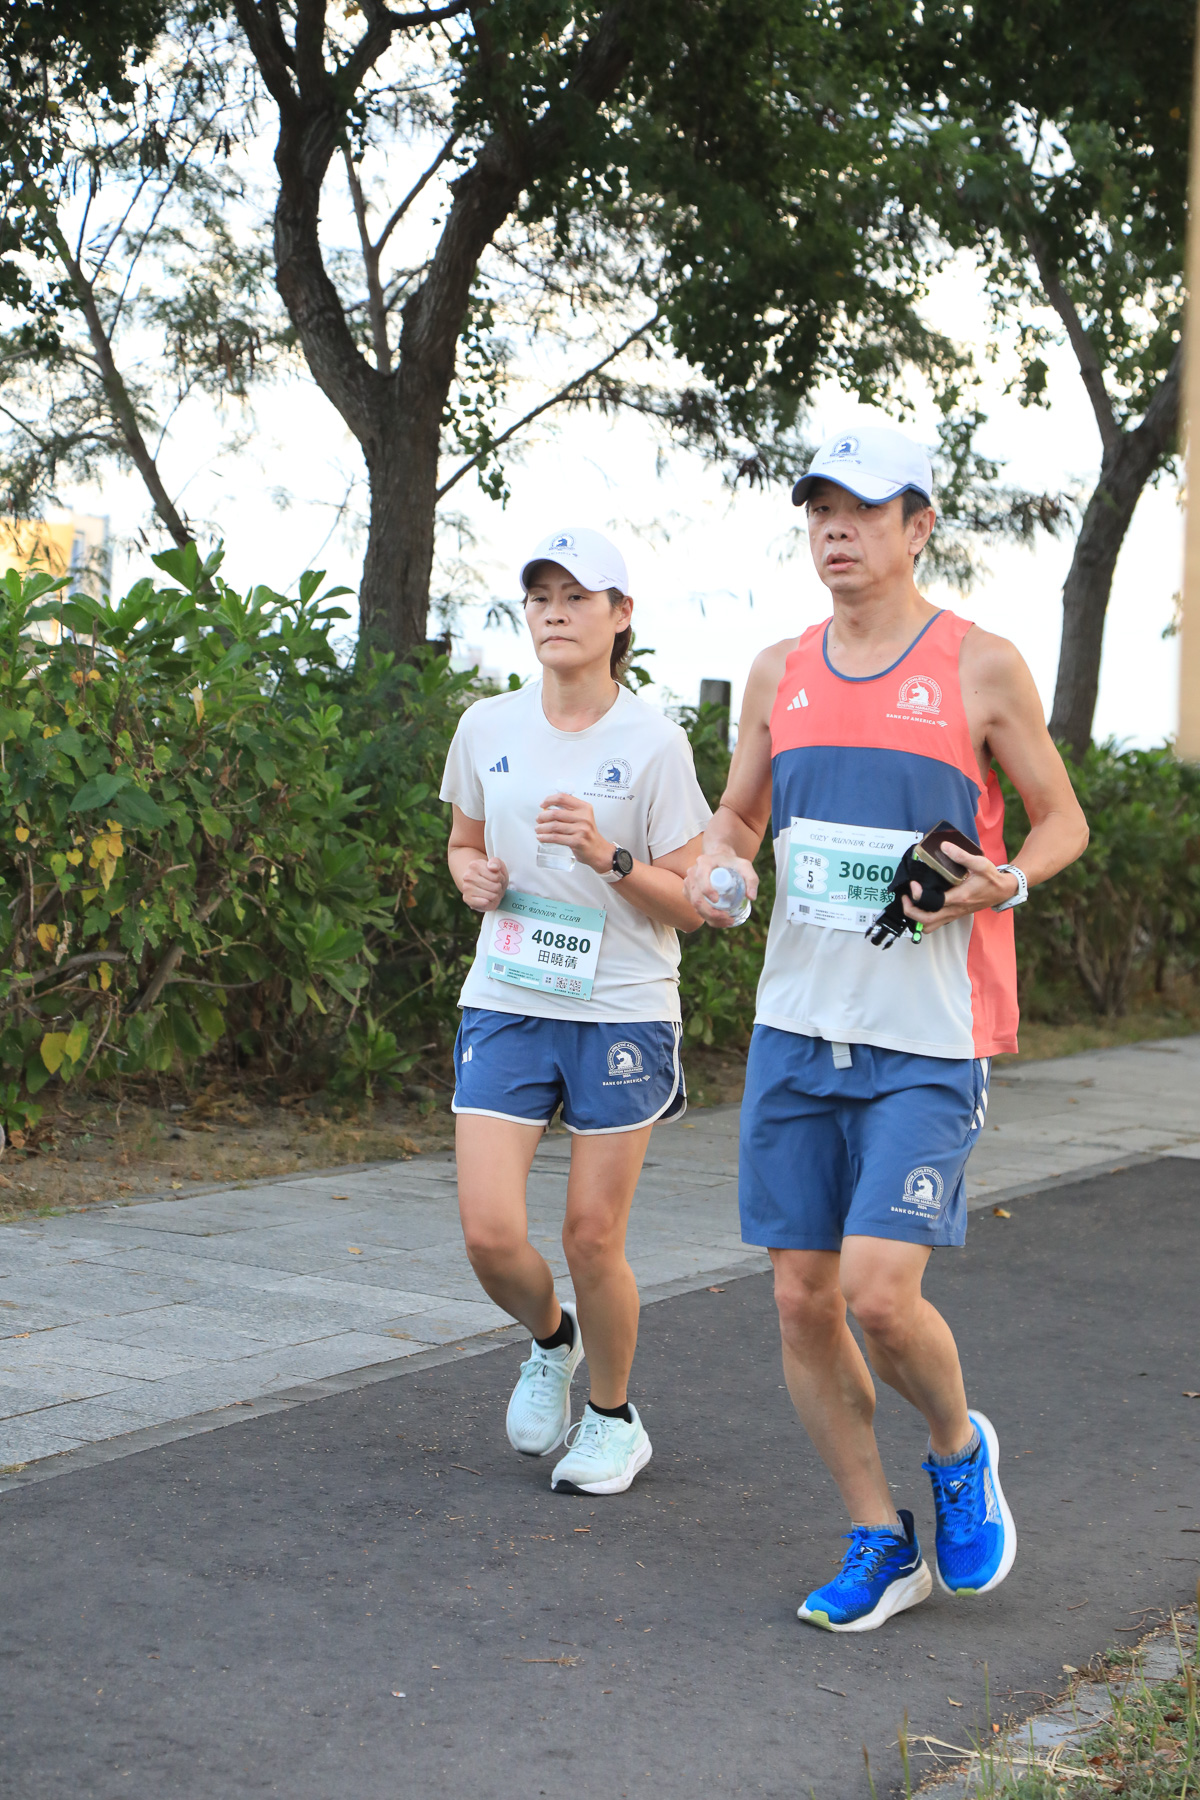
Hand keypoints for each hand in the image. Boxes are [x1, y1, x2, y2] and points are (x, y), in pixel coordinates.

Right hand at [461, 855, 508, 911]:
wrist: (481, 885)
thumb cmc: (491, 875)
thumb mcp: (498, 865)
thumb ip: (496, 862)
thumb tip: (492, 867)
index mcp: (475, 865)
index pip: (497, 877)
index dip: (500, 879)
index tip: (497, 878)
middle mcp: (468, 876)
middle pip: (495, 887)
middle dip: (498, 888)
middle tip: (495, 886)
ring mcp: (466, 888)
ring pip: (492, 896)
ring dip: (495, 896)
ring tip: (491, 892)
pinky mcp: (467, 899)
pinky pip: (485, 903)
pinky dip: (489, 903)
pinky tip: (487, 899)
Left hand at [536, 793, 613, 873]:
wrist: (598, 850)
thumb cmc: (587, 833)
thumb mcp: (582, 817)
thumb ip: (568, 811)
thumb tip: (546, 809)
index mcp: (584, 807)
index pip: (563, 798)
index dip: (549, 800)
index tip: (542, 805)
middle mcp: (584, 817)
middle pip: (555, 813)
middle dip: (542, 816)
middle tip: (538, 820)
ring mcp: (581, 829)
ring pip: (554, 826)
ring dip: (542, 828)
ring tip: (538, 829)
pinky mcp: (577, 841)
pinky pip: (556, 838)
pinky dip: (545, 837)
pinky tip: (541, 837)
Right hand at [684, 850, 758, 926]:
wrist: (720, 860)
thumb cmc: (733, 864)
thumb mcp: (745, 867)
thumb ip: (751, 879)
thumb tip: (751, 897)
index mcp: (704, 862)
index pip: (701, 877)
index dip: (707, 891)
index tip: (718, 900)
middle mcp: (693, 873)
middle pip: (697, 898)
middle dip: (711, 912)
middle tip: (728, 918)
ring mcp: (689, 884)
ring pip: (695, 906)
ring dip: (710, 918)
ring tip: (728, 921)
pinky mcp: (689, 893)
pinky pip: (695, 908)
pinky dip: (707, 917)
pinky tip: (720, 920)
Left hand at [903, 847, 1019, 933]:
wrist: (1002, 891)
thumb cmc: (991, 879)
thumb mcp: (979, 863)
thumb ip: (961, 855)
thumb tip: (944, 846)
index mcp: (959, 898)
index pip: (934, 904)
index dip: (919, 897)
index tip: (914, 885)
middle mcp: (954, 909)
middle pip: (925, 921)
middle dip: (910, 911)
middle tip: (905, 897)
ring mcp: (953, 914)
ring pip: (929, 926)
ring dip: (916, 918)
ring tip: (911, 903)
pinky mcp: (954, 915)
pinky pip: (935, 923)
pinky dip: (923, 918)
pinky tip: (921, 904)